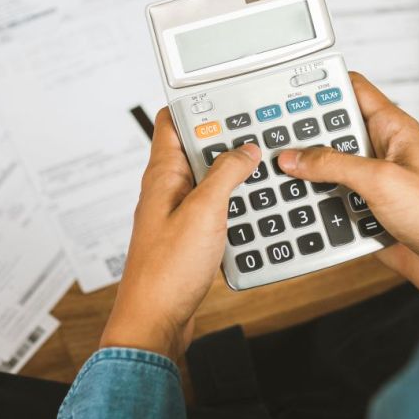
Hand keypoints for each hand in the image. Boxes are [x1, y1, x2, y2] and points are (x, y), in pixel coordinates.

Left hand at [100, 109, 261, 361]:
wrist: (156, 321)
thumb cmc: (166, 272)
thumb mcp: (204, 212)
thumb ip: (225, 175)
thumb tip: (244, 149)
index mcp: (161, 175)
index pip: (171, 121)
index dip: (197, 105)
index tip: (228, 97)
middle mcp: (166, 191)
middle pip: (195, 148)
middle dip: (225, 138)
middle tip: (258, 131)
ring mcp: (176, 214)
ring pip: (208, 180)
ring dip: (233, 173)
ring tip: (263, 165)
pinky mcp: (187, 238)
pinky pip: (214, 209)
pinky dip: (233, 204)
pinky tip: (254, 208)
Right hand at [277, 73, 418, 303]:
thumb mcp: (380, 180)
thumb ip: (333, 165)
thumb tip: (295, 157)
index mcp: (392, 129)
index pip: (352, 91)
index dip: (320, 88)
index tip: (288, 95)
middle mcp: (381, 153)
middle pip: (332, 135)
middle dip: (305, 141)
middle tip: (274, 144)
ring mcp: (373, 184)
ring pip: (328, 173)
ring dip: (310, 181)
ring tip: (284, 182)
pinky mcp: (366, 213)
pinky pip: (332, 206)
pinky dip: (319, 211)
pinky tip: (306, 212)